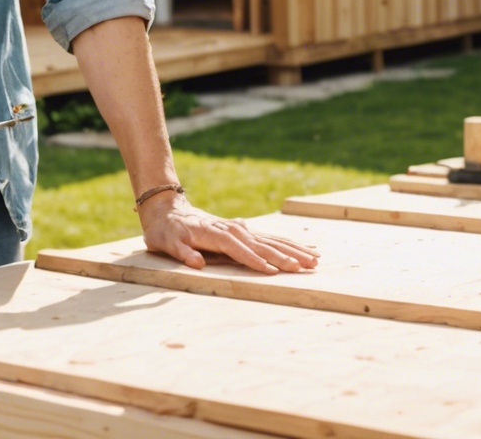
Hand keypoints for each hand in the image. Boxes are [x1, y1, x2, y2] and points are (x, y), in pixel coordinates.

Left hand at [138, 192, 319, 274]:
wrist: (168, 210)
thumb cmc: (166, 230)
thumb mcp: (166, 242)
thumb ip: (181, 252)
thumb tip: (197, 263)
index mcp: (215, 234)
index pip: (238, 249)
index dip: (254, 260)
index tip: (273, 270)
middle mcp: (232, 229)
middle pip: (262, 244)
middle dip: (284, 255)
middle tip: (305, 267)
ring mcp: (240, 229)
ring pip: (271, 240)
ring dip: (293, 249)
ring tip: (314, 259)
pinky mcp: (245, 232)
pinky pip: (270, 238)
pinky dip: (288, 243)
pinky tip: (305, 249)